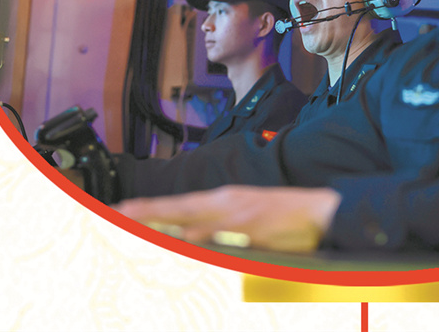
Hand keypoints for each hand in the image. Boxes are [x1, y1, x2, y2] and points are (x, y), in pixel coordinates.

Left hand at [115, 185, 342, 253]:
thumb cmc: (286, 217)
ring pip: (195, 217)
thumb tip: (189, 238)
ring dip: (167, 221)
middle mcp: (226, 203)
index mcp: (224, 199)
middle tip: (117, 214)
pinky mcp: (254, 227)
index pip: (179, 204)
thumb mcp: (248, 215)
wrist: (321, 211)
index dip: (150, 208)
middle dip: (147, 211)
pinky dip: (204, 235)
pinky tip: (185, 239)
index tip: (122, 211)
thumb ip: (219, 225)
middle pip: (178, 207)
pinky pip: (223, 233)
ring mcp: (239, 215)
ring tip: (138, 225)